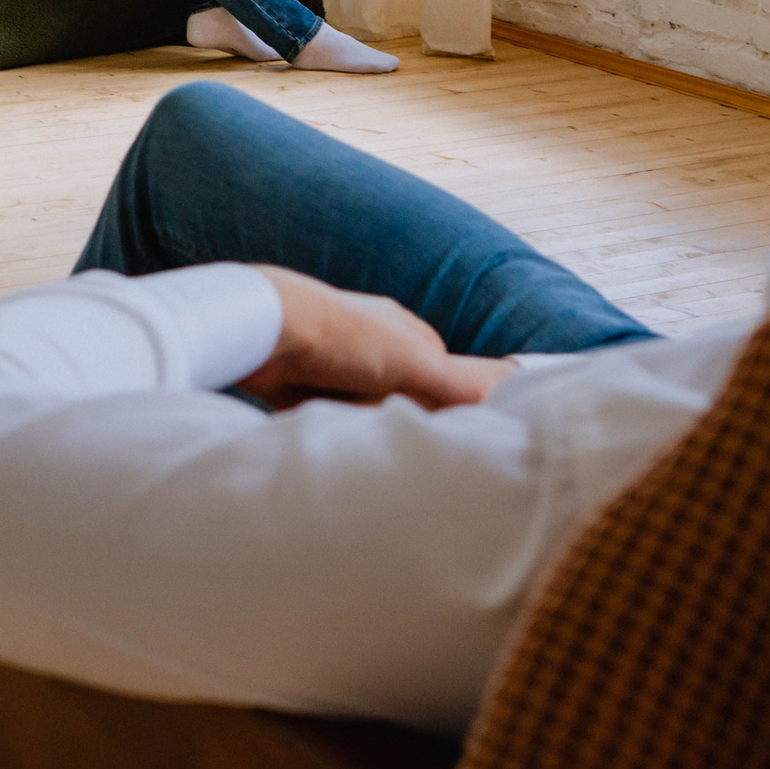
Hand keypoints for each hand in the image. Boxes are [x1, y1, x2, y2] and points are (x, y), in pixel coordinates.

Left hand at [234, 266, 516, 410]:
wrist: (263, 331)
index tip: (450, 438)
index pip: (444, 380)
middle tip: (389, 432)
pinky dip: (331, 428)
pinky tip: (328, 433)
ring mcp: (340, 365)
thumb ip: (457, 383)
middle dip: (396, 419)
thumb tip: (506, 395)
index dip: (445, 411)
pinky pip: (331, 419)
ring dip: (360, 425)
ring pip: (366, 413)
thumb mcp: (412, 361)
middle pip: (403, 400)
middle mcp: (376, 346)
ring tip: (351, 430)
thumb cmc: (341, 335)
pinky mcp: (307, 386)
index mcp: (407, 332)